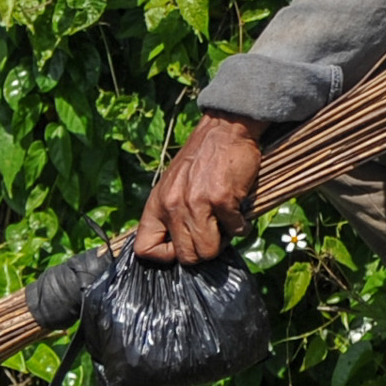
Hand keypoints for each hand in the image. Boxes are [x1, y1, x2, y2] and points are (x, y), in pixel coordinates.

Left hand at [137, 113, 261, 264]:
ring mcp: (197, 203)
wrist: (224, 129)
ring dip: (223, 241)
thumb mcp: (172, 184)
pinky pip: (234, 231)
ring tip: (226, 224)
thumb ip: (170, 213)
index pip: (144, 249)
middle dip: (203, 251)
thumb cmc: (201, 158)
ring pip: (208, 250)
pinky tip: (240, 214)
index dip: (165, 255)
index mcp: (157, 203)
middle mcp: (173, 206)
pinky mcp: (222, 199)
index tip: (182, 246)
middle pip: (186, 256)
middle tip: (213, 234)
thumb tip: (179, 246)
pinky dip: (241, 227)